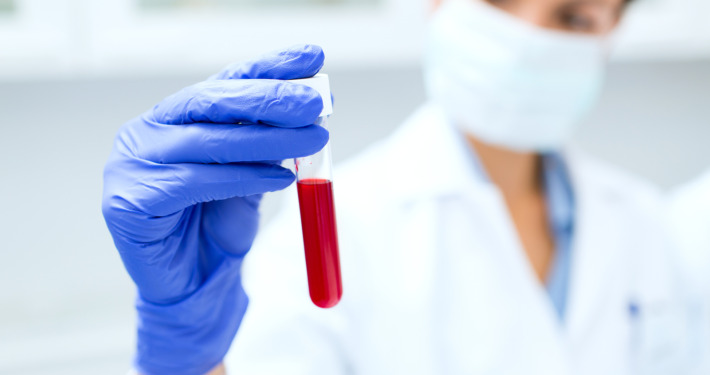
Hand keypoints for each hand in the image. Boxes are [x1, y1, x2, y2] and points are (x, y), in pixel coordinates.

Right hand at [102, 44, 327, 374]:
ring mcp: (132, 163)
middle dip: (270, 98)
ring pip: (208, 141)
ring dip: (269, 139)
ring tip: (315, 137)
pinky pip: (196, 182)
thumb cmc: (217, 226)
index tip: (312, 56)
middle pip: (212, 102)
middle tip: (314, 99)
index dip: (270, 67)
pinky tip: (282, 178)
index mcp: (177, 117)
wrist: (189, 286)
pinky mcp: (128, 201)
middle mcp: (149, 131)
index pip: (226, 82)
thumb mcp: (251, 175)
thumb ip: (269, 145)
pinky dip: (245, 178)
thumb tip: (313, 109)